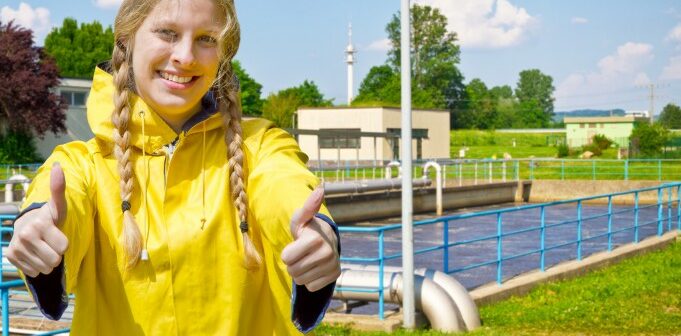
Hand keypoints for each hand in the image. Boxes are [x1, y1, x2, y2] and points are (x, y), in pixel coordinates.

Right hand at [7, 163, 68, 277]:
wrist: (27, 225)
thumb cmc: (49, 217)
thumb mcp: (58, 206)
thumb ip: (59, 189)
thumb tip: (57, 166)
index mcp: (40, 224)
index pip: (64, 247)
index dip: (64, 243)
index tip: (58, 234)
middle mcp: (25, 236)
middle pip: (55, 260)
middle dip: (56, 254)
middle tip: (51, 243)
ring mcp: (16, 247)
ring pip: (45, 269)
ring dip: (47, 262)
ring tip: (43, 248)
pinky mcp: (10, 257)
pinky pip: (33, 272)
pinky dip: (36, 266)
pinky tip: (33, 254)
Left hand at [281, 188, 340, 291]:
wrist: (327, 241)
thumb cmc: (308, 230)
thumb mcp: (301, 219)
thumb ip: (307, 207)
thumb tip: (320, 189)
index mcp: (316, 239)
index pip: (286, 259)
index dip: (287, 253)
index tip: (296, 245)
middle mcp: (327, 253)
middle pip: (292, 271)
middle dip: (293, 264)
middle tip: (301, 254)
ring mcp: (332, 265)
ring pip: (301, 280)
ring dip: (300, 272)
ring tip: (308, 260)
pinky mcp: (335, 275)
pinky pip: (311, 287)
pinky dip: (310, 280)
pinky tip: (315, 268)